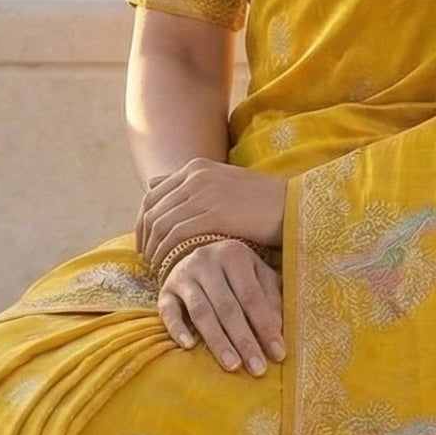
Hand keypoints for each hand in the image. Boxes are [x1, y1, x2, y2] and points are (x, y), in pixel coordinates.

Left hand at [137, 158, 286, 274]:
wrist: (293, 204)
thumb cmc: (262, 201)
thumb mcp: (223, 184)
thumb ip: (192, 185)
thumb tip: (155, 185)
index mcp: (196, 168)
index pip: (153, 193)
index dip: (143, 220)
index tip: (145, 242)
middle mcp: (195, 176)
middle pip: (152, 209)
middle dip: (144, 236)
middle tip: (145, 258)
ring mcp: (203, 194)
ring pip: (161, 223)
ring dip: (153, 248)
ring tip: (156, 266)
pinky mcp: (214, 214)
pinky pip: (176, 234)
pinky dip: (167, 252)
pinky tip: (168, 266)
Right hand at [158, 239, 283, 375]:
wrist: (195, 256)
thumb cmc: (235, 273)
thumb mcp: (258, 275)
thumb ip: (270, 298)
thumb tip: (277, 329)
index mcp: (234, 255)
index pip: (253, 297)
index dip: (266, 327)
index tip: (278, 354)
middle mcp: (207, 262)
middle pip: (228, 307)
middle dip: (244, 340)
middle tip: (257, 368)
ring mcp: (184, 276)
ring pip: (201, 312)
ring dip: (218, 341)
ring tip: (233, 366)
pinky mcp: (165, 290)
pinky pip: (169, 312)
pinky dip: (178, 329)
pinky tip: (189, 347)